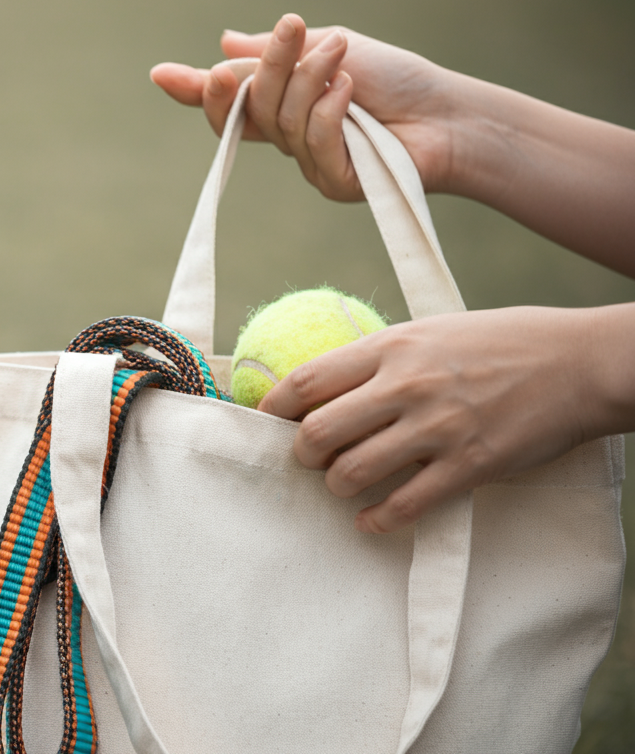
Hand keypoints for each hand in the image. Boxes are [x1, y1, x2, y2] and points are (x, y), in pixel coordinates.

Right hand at [150, 14, 462, 198]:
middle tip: (292, 27)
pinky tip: (350, 91)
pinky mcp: (333, 182)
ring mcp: (308, 163)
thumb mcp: (327, 47)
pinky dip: (330, 109)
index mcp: (283, 105)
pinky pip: (311, 142)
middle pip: (248, 106)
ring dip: (313, 77)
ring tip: (345, 55)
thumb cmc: (394, 79)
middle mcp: (288, 138)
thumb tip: (224, 41)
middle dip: (266, 66)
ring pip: (281, 119)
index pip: (229, 102)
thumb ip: (274, 52)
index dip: (195, 91)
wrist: (449, 112)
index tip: (162, 74)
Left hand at [258, 304, 634, 532]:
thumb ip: (383, 356)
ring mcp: (437, 428)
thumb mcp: (433, 331)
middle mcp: (406, 385)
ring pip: (351, 473)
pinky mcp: (468, 466)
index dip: (274, 409)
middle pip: (317, 432)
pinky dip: (376, 519)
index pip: (306, 381)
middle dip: (302, 455)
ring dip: (338, 487)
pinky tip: (371, 519)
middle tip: (310, 460)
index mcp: (393, 346)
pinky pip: (402, 506)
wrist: (582, 363)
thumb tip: (330, 382)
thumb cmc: (506, 342)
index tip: (267, 423)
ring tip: (345, 486)